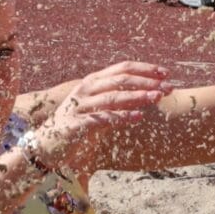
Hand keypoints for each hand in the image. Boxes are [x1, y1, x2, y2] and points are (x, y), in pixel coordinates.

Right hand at [23, 61, 170, 175]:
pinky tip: (137, 117)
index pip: (122, 68)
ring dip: (137, 96)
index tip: (166, 73)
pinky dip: (121, 116)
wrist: (47, 145)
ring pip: (112, 96)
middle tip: (168, 87)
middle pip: (120, 79)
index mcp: (93, 81)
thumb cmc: (77, 125)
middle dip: (146, 81)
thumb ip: (117, 99)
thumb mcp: (98, 108)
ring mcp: (80, 106)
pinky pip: (102, 118)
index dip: (145, 68)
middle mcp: (86, 89)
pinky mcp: (76, 124)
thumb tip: (147, 93)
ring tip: (156, 98)